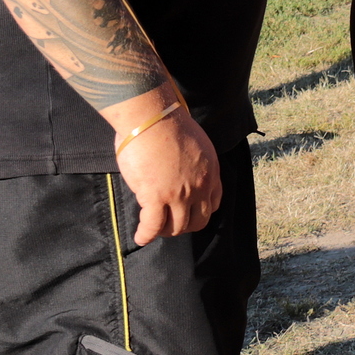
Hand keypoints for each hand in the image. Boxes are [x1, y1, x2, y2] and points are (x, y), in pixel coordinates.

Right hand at [116, 112, 222, 244]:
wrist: (153, 117)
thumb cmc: (167, 123)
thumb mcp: (195, 144)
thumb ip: (192, 163)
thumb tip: (179, 171)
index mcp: (211, 171)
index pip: (213, 202)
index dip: (200, 211)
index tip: (189, 212)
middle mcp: (199, 186)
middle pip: (198, 220)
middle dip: (185, 226)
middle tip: (170, 224)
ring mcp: (179, 194)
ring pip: (177, 227)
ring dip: (165, 232)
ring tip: (154, 230)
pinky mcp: (156, 197)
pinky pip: (153, 226)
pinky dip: (146, 235)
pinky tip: (140, 238)